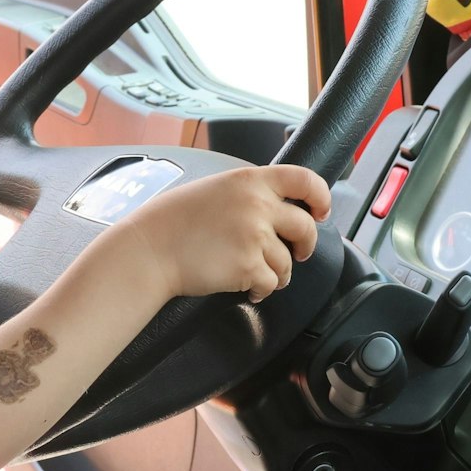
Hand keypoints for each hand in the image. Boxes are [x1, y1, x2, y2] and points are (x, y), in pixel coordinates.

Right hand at [114, 164, 330, 303]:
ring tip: (257, 274)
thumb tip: (273, 207)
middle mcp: (258, 205)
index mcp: (249, 181)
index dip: (320, 196)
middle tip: (298, 253)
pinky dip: (263, 290)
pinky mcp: (249, 266)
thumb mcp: (213, 189)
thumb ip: (246, 193)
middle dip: (304, 245)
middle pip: (305, 228)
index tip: (321, 210)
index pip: (304, 179)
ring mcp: (255, 236)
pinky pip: (271, 283)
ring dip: (277, 273)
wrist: (149, 250)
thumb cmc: (170, 222)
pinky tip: (249, 288)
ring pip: (288, 263)